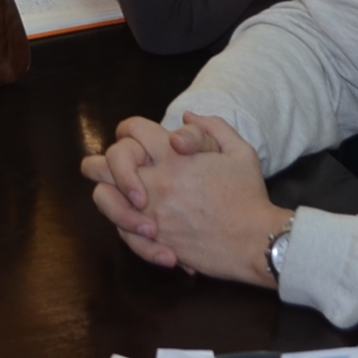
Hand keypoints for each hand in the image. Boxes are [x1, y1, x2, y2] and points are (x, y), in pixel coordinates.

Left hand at [83, 113, 281, 284]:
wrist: (255, 241)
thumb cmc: (249, 195)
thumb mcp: (240, 150)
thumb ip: (212, 127)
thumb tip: (186, 115)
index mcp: (173, 156)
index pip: (131, 130)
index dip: (129, 130)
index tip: (136, 140)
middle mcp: (155, 182)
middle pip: (103, 163)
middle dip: (102, 161)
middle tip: (109, 167)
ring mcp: (150, 213)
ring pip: (103, 198)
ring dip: (106, 193)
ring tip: (115, 194)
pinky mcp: (154, 240)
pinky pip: (121, 232)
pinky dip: (125, 228)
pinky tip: (139, 225)